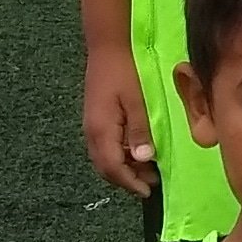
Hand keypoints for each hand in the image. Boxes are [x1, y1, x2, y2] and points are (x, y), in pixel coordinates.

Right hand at [81, 40, 158, 196]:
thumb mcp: (137, 102)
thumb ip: (140, 131)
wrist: (107, 50)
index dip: (130, 183)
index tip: (148, 192)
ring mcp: (90, 128)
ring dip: (123, 170)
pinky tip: (135, 153)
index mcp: (101, 131)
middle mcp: (91, 133)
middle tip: (151, 183)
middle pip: (106, 168)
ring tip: (148, 171)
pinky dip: (119, 158)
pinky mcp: (94, 122)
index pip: (113, 168)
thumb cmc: (125, 73)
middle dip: (127, 180)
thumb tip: (144, 160)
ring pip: (103, 160)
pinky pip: (104, 149)